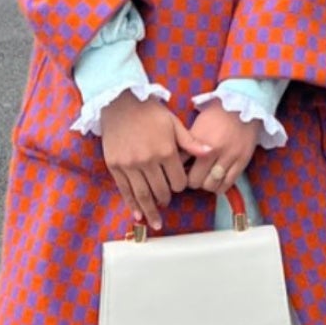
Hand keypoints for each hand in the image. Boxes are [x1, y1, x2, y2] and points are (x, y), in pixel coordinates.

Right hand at [99, 95, 214, 231]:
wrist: (119, 102)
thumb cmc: (149, 111)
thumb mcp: (174, 123)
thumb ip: (190, 142)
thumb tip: (210, 152)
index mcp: (166, 151)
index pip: (178, 181)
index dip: (180, 186)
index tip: (178, 185)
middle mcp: (148, 161)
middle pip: (161, 191)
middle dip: (166, 199)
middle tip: (167, 202)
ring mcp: (130, 165)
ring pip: (143, 195)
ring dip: (150, 211)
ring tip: (155, 223)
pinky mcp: (115, 166)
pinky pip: (125, 190)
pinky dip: (132, 204)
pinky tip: (137, 214)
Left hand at [182, 101, 263, 196]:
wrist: (243, 106)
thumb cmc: (216, 114)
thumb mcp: (197, 125)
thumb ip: (187, 144)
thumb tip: (176, 162)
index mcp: (199, 140)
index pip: (181, 166)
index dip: (178, 171)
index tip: (180, 171)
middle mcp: (213, 151)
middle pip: (195, 181)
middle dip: (192, 181)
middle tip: (193, 177)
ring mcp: (229, 157)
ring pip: (212, 185)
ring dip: (206, 185)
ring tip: (206, 179)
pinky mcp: (242, 162)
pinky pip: (228, 183)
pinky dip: (220, 187)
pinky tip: (217, 181)